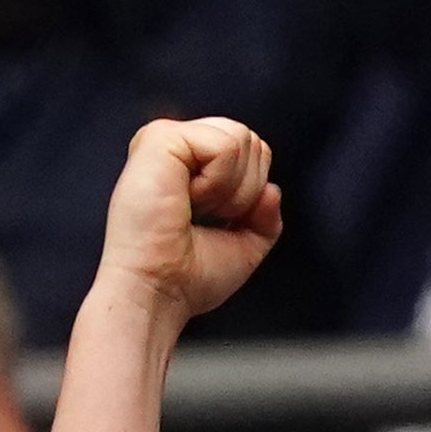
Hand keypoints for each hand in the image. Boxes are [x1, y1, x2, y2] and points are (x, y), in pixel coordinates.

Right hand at [95, 116, 284, 324]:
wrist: (158, 292)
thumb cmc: (187, 278)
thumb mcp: (244, 245)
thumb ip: (265, 215)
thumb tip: (272, 189)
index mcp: (189, 165)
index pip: (250, 152)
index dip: (250, 192)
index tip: (217, 222)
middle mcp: (175, 147)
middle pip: (252, 141)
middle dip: (245, 189)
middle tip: (205, 216)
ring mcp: (165, 139)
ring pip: (241, 138)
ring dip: (231, 189)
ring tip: (194, 208)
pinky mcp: (160, 138)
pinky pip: (225, 146)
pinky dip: (219, 182)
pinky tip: (188, 199)